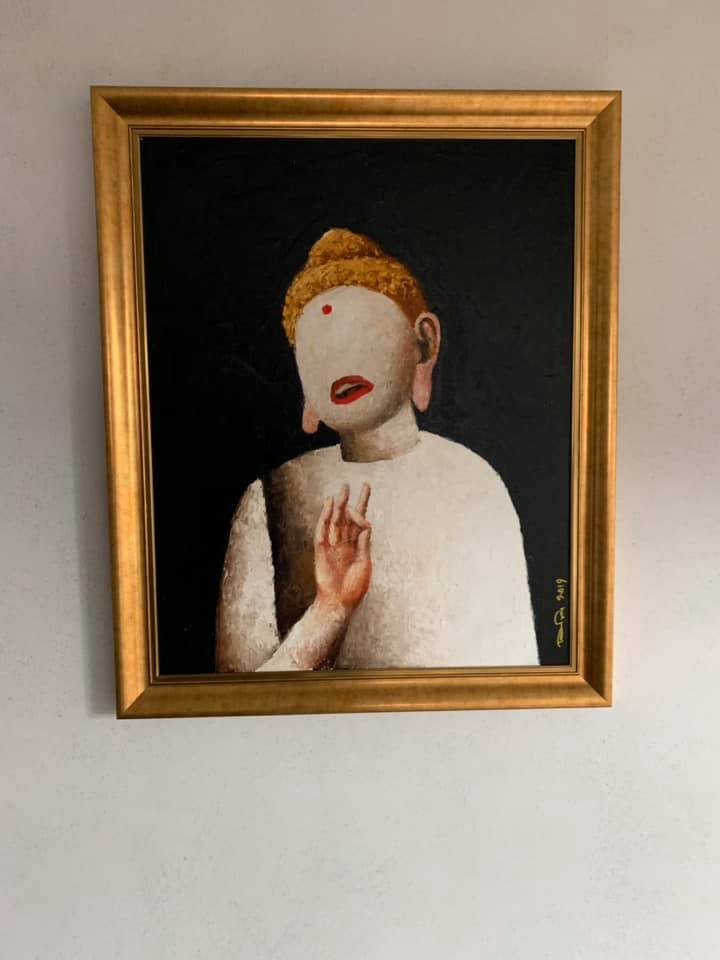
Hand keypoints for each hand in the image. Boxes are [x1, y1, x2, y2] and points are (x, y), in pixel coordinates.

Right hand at [314, 482, 371, 613]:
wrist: (340, 603)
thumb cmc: (355, 587)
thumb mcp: (364, 563)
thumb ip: (364, 543)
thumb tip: (365, 523)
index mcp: (357, 546)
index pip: (360, 521)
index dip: (363, 505)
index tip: (366, 489)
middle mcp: (344, 543)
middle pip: (346, 517)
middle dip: (349, 501)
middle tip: (351, 484)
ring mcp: (332, 546)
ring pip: (335, 521)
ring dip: (337, 506)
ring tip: (341, 490)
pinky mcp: (321, 551)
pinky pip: (322, 531)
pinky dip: (324, 518)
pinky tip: (328, 505)